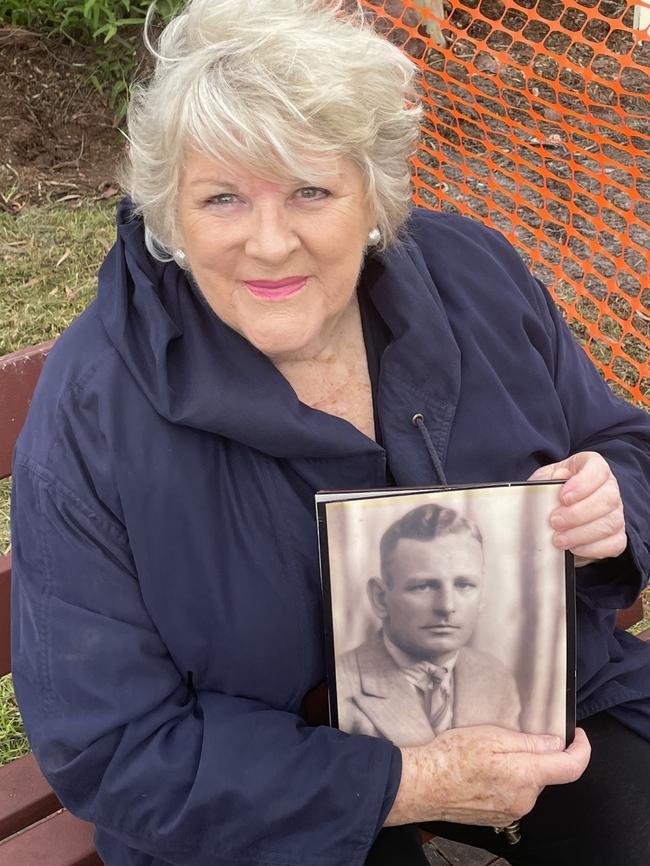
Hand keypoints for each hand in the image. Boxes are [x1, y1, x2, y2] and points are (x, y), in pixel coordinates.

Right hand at [385, 726, 590, 826]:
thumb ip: (528, 742)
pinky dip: (505, 780)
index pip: (571, 767)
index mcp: (526, 776)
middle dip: (536, 755)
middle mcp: (525, 799)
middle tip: (508, 737)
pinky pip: (513, 795)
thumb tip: (556, 743)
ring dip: (518, 768)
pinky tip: (482, 771)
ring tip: (487, 754)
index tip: (577, 734)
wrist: (423, 785)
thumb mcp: (492, 736)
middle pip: (546, 774)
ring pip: (528, 784)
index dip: (581, 749)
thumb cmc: (453, 756)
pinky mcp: (498, 817)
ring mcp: (512, 811)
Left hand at [528, 452, 625, 566]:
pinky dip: (593, 549)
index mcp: (593, 466)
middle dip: (578, 513)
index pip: (598, 469)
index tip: (563, 497)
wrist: (554, 514)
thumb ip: (547, 478)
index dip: (583, 484)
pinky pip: (615, 544)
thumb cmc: (550, 491)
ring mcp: (616, 512)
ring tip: (559, 539)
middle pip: (608, 498)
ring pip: (611, 523)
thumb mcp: (543, 480)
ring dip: (582, 534)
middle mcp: (609, 488)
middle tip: (555, 522)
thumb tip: (559, 477)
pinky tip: (574, 548)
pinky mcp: (617, 535)